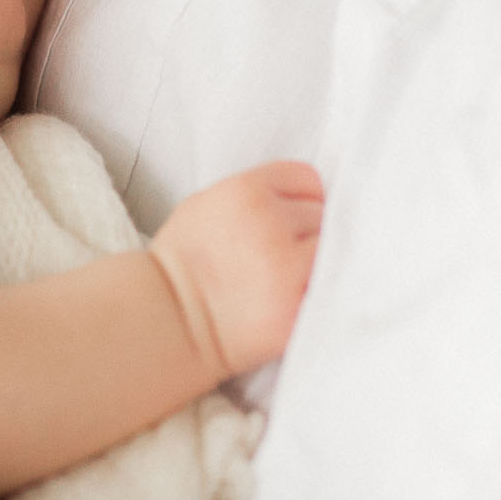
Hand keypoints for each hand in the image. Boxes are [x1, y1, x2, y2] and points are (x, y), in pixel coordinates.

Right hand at [149, 161, 322, 376]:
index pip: (307, 179)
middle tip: (282, 255)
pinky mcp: (297, 308)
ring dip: (316, 264)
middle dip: (308, 233)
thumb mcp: (207, 204)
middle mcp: (271, 224)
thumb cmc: (184, 263)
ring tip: (286, 278)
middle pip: (322, 215)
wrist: (169, 320)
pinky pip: (327, 290)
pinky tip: (291, 298)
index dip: (302, 199)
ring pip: (331, 252)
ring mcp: (287, 268)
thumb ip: (256, 194)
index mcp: (247, 192)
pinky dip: (316, 293)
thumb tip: (300, 200)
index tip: (290, 219)